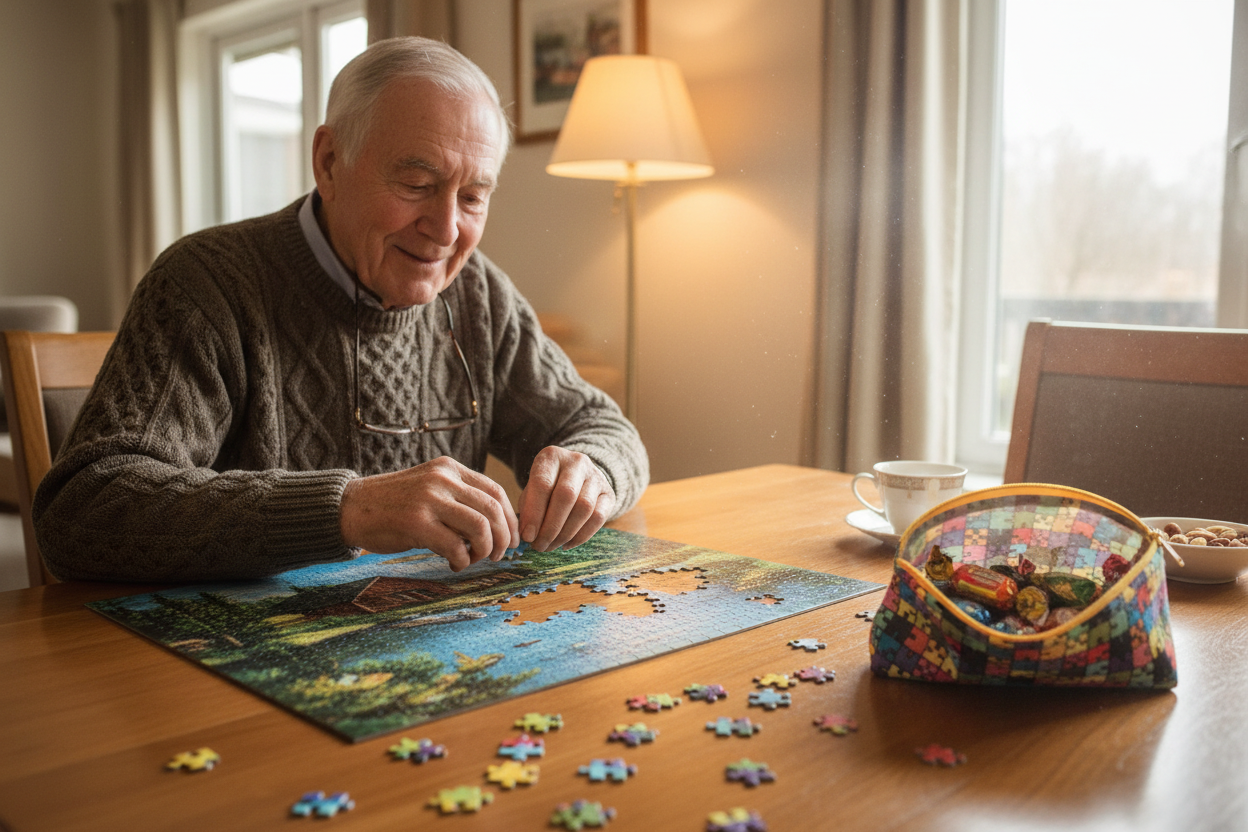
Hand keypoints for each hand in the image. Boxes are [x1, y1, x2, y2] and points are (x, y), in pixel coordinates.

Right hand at [339, 456, 517, 571]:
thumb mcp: (430, 488)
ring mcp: (429, 499)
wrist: (350, 507)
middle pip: (493, 509)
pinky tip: (453, 564)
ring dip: (485, 550)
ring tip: (473, 560)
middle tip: (499, 554)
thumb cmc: (394, 505)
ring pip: (480, 527)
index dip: (510, 518)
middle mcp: (442, 479)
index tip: (512, 538)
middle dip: (503, 537)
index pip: (495, 491)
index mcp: (449, 468)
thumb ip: (459, 498)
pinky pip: (455, 546)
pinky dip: (462, 561)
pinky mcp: (416, 522)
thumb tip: (498, 527)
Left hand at [517, 446, 614, 551]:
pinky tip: (567, 544)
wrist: (576, 476)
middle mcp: (576, 462)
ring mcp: (596, 476)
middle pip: (566, 495)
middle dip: (551, 527)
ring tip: (551, 546)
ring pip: (584, 508)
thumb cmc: (547, 487)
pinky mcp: (609, 493)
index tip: (527, 536)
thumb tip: (527, 535)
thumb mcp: (532, 490)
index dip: (534, 513)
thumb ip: (527, 509)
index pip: (543, 484)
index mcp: (552, 456)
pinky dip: (581, 536)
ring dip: (565, 533)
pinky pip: (598, 518)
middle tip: (539, 546)